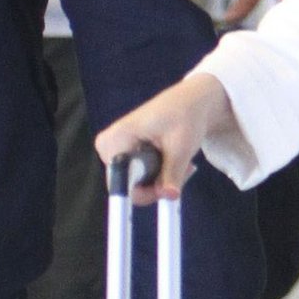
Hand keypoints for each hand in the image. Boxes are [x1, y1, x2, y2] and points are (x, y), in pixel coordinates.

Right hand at [95, 75, 232, 204]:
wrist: (189, 101)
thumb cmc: (184, 115)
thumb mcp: (181, 147)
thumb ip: (172, 175)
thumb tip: (169, 197)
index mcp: (116, 139)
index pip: (121, 184)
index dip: (146, 192)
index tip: (169, 190)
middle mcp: (108, 147)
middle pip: (130, 187)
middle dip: (160, 185)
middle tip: (184, 170)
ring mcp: (115, 151)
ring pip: (137, 185)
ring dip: (163, 180)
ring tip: (183, 162)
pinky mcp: (124, 155)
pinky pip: (139, 179)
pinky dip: (159, 175)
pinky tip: (173, 160)